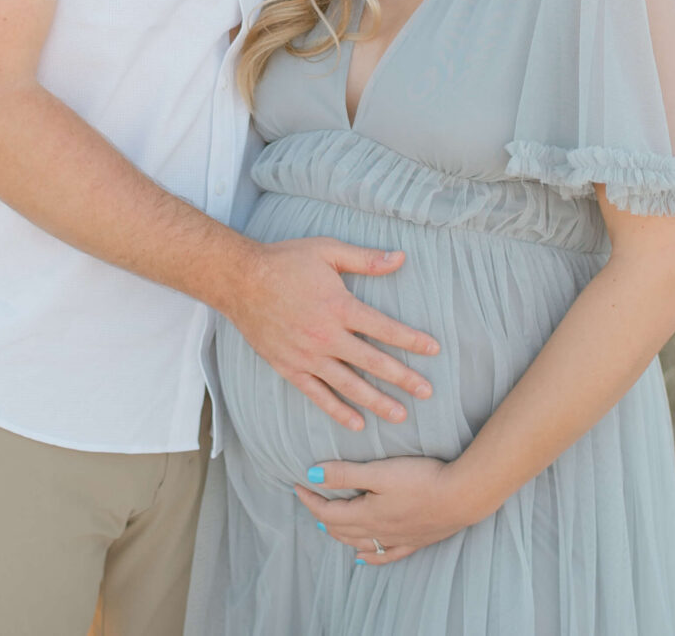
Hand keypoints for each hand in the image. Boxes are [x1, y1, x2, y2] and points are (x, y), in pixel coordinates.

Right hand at [223, 238, 439, 430]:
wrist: (240, 280)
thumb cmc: (286, 261)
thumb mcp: (328, 251)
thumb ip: (365, 259)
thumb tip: (401, 258)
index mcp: (339, 306)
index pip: (384, 328)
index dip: (411, 340)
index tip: (434, 349)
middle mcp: (326, 336)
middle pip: (372, 362)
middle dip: (403, 378)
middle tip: (427, 392)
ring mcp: (307, 356)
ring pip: (348, 385)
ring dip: (376, 401)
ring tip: (400, 415)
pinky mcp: (290, 368)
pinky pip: (317, 394)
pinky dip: (337, 411)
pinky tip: (357, 423)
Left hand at [293, 456, 487, 564]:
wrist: (462, 496)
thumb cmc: (422, 479)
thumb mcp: (380, 472)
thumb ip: (346, 474)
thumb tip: (312, 475)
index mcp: (366, 514)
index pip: (329, 510)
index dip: (311, 498)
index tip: (299, 484)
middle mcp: (377, 531)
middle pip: (340, 528)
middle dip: (321, 514)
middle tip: (311, 500)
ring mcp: (397, 538)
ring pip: (359, 542)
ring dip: (340, 534)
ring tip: (328, 526)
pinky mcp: (415, 540)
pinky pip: (385, 554)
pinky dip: (370, 557)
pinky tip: (362, 558)